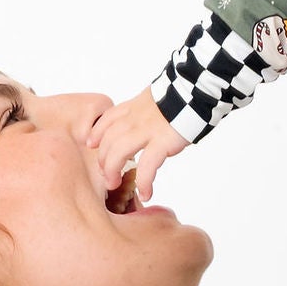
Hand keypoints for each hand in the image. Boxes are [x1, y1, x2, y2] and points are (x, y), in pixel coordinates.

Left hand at [88, 89, 185, 209]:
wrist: (195, 92)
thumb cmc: (180, 98)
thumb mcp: (154, 99)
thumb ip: (144, 110)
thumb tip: (144, 121)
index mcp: (133, 107)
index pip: (107, 120)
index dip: (97, 133)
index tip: (91, 144)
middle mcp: (134, 118)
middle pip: (109, 140)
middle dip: (103, 160)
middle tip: (106, 176)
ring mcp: (146, 130)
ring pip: (119, 151)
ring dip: (113, 171)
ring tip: (114, 185)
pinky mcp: (162, 142)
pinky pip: (147, 166)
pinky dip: (144, 182)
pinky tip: (146, 193)